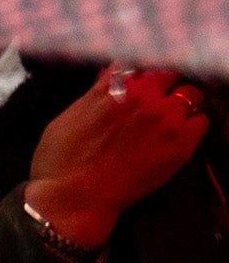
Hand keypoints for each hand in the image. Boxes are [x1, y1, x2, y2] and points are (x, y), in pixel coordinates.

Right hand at [26, 68, 209, 251]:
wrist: (73, 201)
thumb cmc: (61, 162)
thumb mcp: (68, 118)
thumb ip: (95, 94)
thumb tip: (110, 75)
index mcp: (115, 87)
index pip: (141, 61)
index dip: (141, 70)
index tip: (141, 78)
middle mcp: (144, 98)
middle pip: (171, 73)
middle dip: (164, 83)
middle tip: (157, 98)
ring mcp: (165, 121)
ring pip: (192, 94)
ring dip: (182, 102)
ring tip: (171, 117)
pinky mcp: (180, 146)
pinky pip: (202, 121)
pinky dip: (193, 123)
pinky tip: (179, 134)